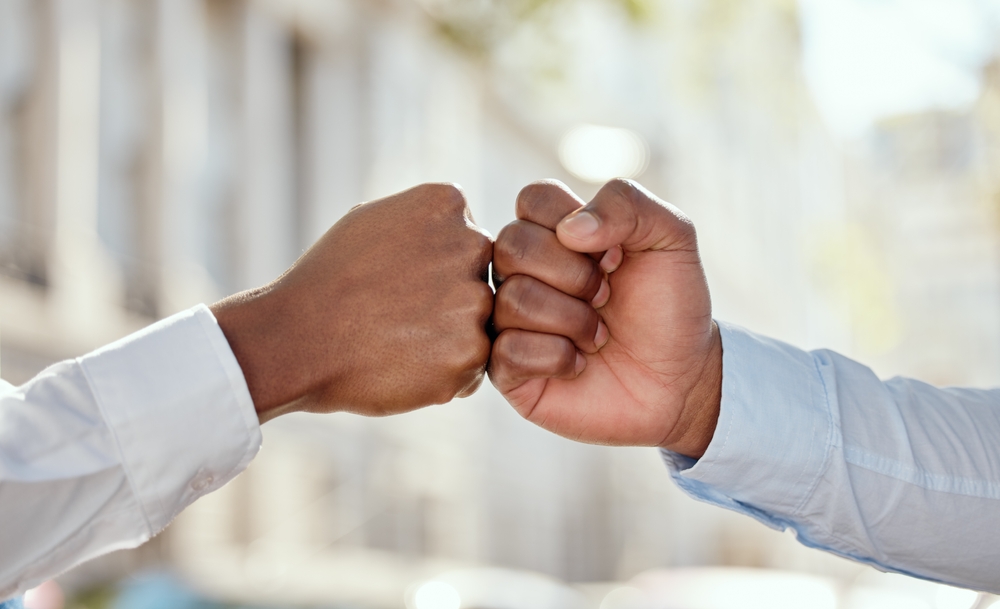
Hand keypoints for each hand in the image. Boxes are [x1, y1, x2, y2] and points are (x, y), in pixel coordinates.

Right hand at [212, 183, 493, 422]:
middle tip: (396, 315)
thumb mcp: (374, 221)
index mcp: (446, 203)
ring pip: (479, 325)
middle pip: (479, 281)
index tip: (396, 278)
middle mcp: (470, 244)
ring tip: (397, 340)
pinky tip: (404, 365)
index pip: (467, 240)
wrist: (296, 340)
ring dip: (449, 338)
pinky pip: (473, 367)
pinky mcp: (471, 352)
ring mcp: (474, 299)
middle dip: (447, 301)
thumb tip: (460, 230)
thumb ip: (427, 222)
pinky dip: (445, 374)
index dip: (433, 268)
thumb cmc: (329, 281)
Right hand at [489, 179, 720, 456]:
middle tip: (605, 297)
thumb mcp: (671, 238)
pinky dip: (557, 357)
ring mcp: (510, 319)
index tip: (614, 254)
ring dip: (573, 320)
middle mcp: (523, 272)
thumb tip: (570, 228)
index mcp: (555, 232)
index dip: (575, 224)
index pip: (533, 198)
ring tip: (598, 335)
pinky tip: (578, 364)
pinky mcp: (507, 370)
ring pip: (513, 298)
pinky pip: (508, 350)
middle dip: (574, 275)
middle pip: (512, 245)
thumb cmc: (669, 308)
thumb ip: (627, 203)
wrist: (681, 379)